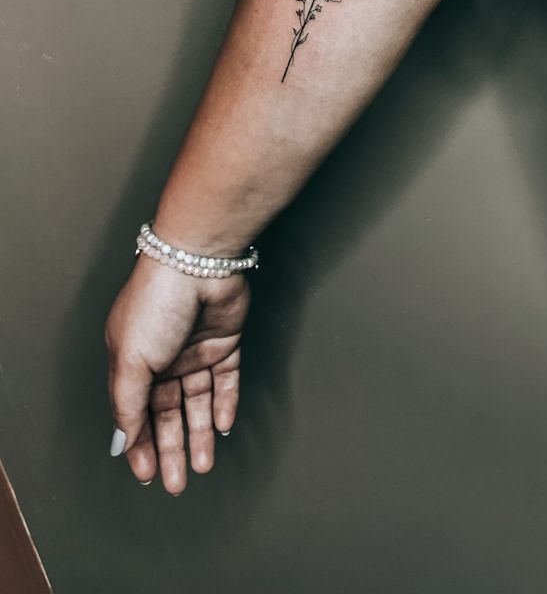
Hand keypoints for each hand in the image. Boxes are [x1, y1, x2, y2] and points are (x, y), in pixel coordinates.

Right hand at [104, 252, 250, 493]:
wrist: (198, 262)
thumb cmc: (156, 302)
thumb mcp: (130, 359)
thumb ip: (126, 403)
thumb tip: (123, 439)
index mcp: (132, 360)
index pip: (134, 412)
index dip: (139, 445)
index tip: (147, 475)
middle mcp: (162, 357)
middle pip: (167, 412)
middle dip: (171, 448)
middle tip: (178, 482)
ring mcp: (194, 349)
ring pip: (197, 402)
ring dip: (200, 434)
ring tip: (202, 465)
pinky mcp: (224, 341)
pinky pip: (225, 380)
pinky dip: (225, 404)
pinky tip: (223, 427)